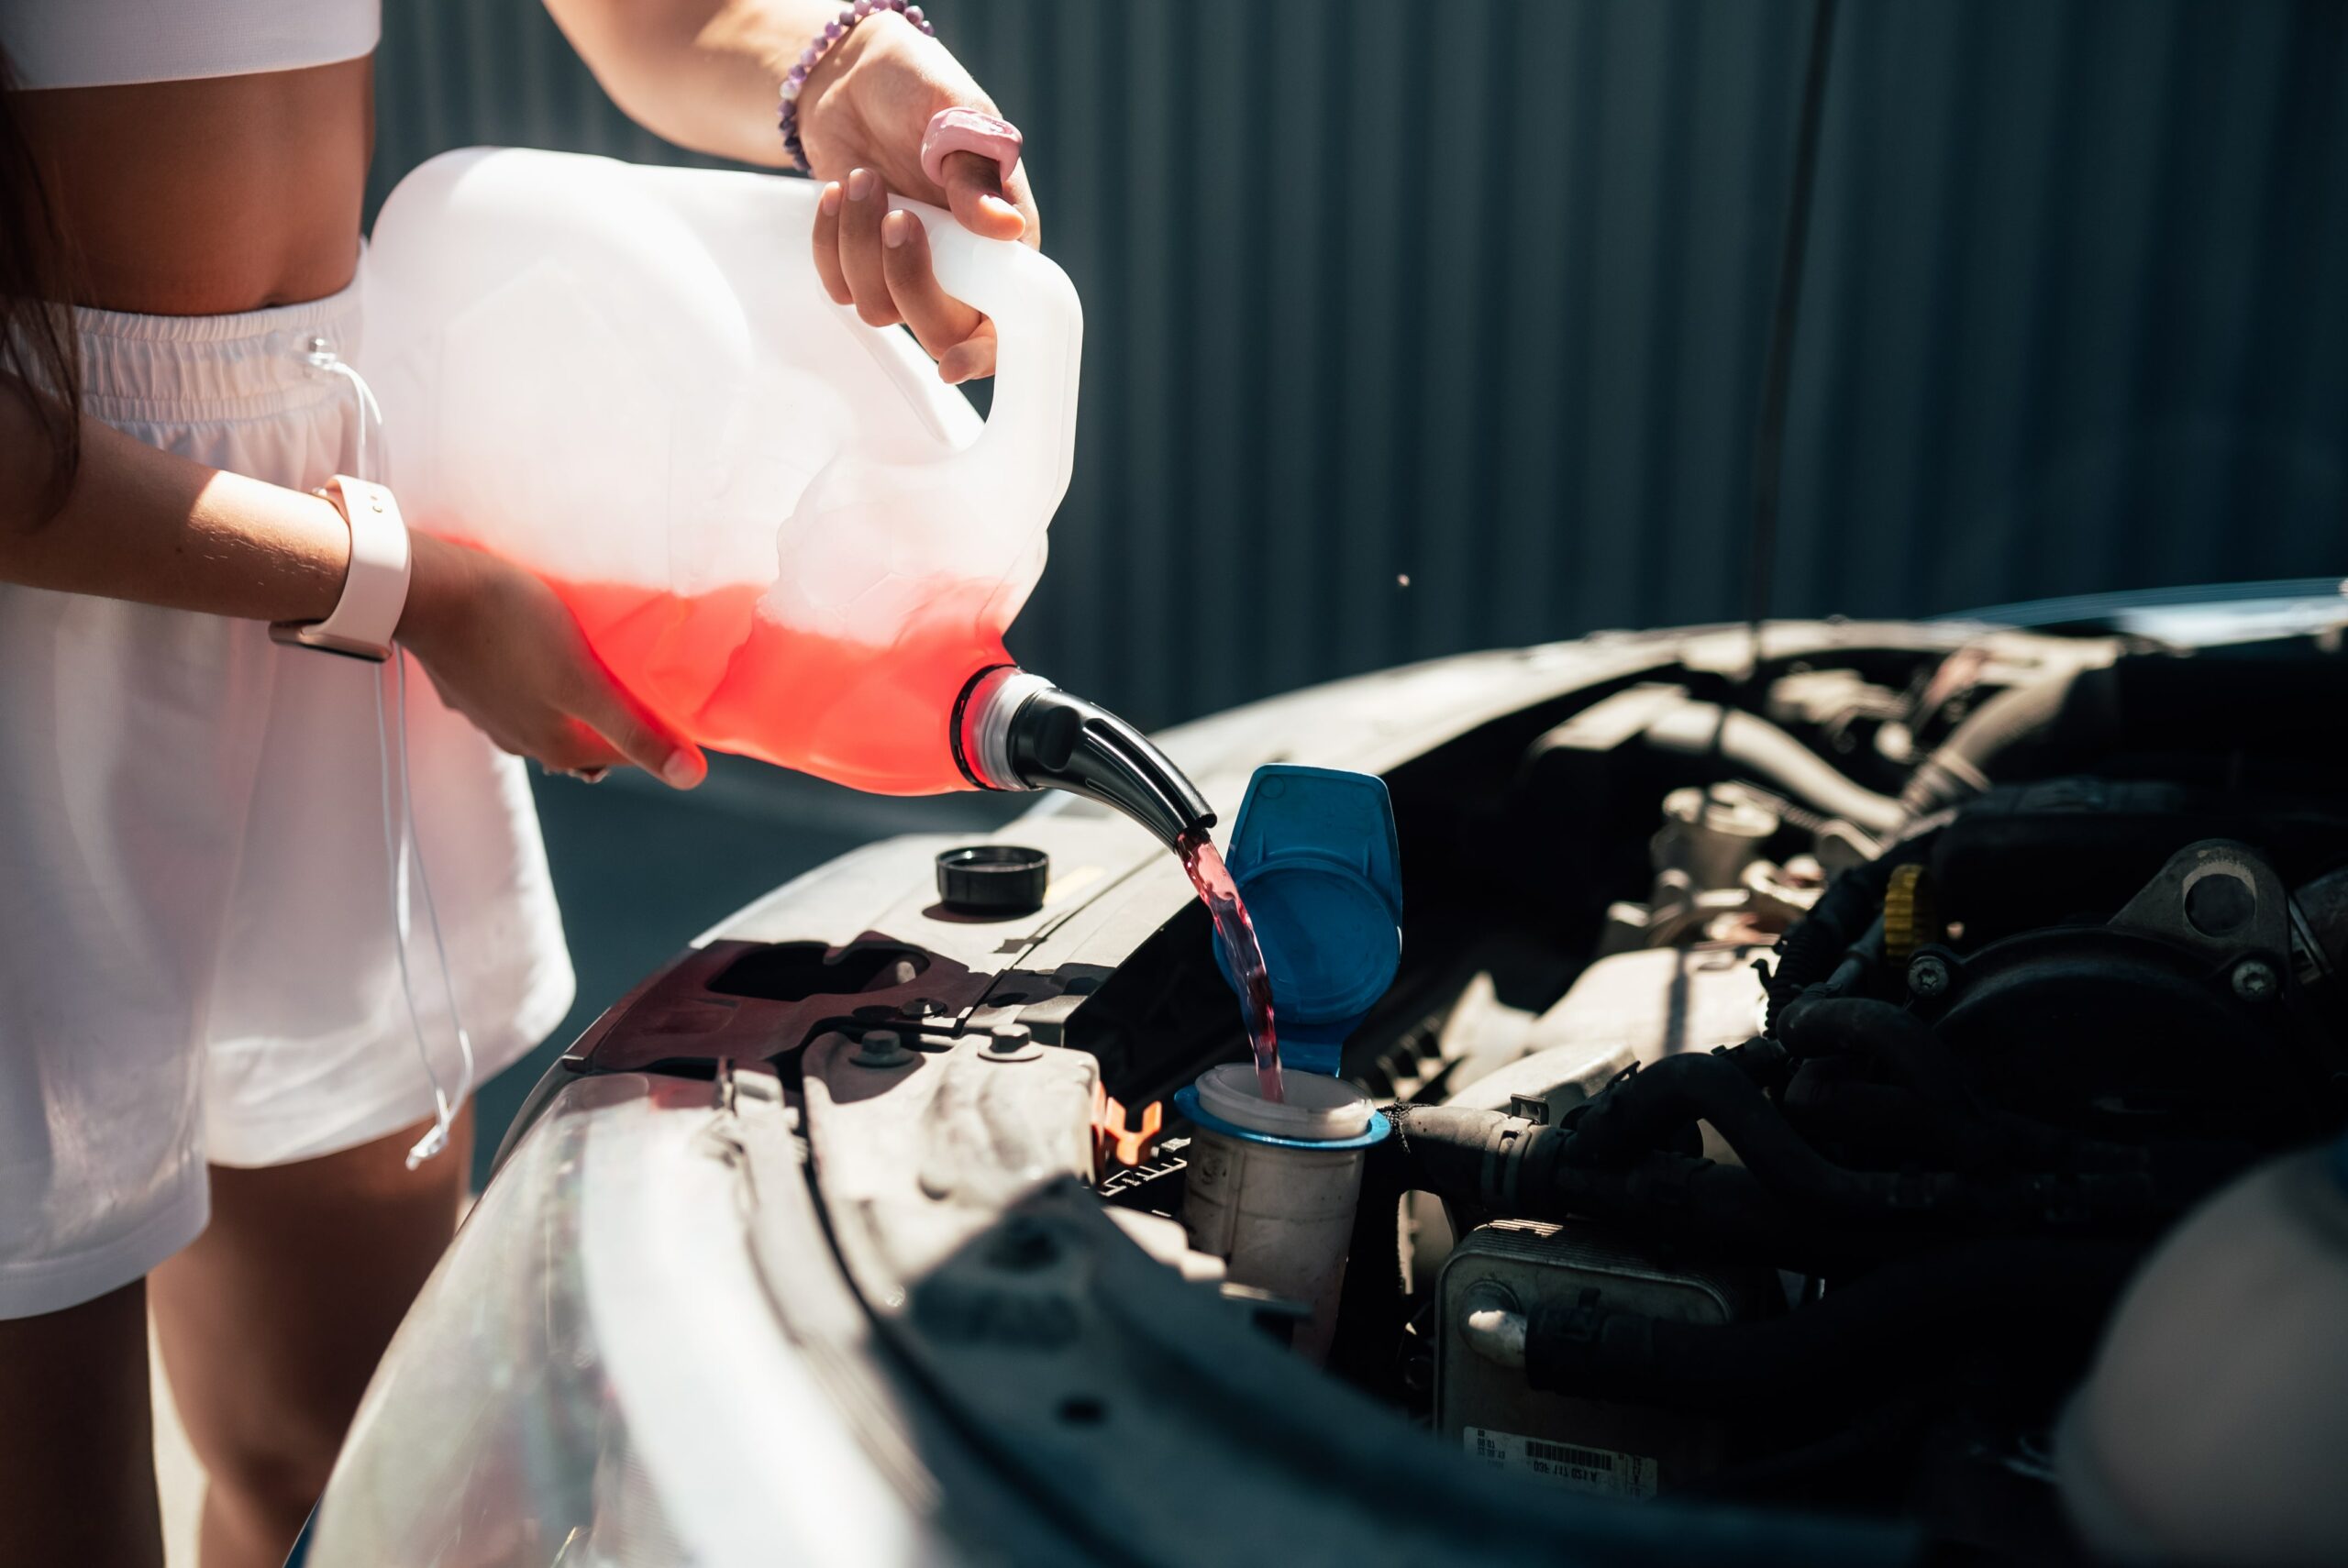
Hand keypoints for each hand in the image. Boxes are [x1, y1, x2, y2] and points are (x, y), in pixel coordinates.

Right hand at [397, 534, 706, 788]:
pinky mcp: (466, 683)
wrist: (423, 587)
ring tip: (600, 667)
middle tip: (645, 680)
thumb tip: (692, 778)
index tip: (680, 699)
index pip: (628, 752)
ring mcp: (488, 714)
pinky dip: (540, 678)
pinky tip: (544, 650)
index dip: (659, 730)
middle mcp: (520, 741)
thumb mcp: (584, 679)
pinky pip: (516, 689)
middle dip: (618, 715)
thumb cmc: (510, 626)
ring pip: (551, 714)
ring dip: (577, 698)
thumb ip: (635, 729)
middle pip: (589, 735)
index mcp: (556, 748)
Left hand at [797, 13, 1039, 382]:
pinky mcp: (860, 264)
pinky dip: (829, 241)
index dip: (985, 354)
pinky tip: (837, 193)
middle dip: (910, 281)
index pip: (1010, 323)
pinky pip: (838, 286)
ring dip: (861, 245)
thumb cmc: (919, 87)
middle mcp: (962, 268)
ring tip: (862, 180)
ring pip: (880, 308)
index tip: (952, 363)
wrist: (854, 77)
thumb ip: (978, 173)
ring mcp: (909, 270)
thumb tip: (1005, 227)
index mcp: (1004, 242)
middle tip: (899, 216)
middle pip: (939, 330)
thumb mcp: (957, 114)